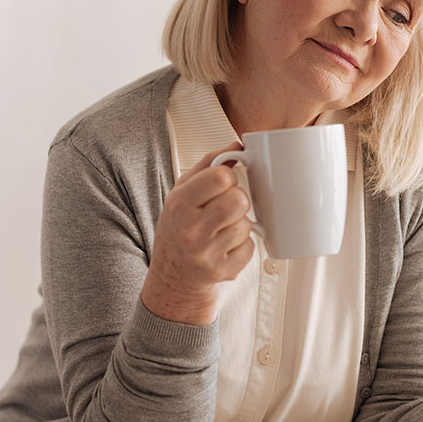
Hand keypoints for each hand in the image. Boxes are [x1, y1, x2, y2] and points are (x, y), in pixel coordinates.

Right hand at [140, 143, 254, 325]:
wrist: (172, 275)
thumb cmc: (179, 228)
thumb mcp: (182, 192)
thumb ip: (209, 165)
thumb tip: (238, 145)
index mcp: (179, 204)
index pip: (221, 176)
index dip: (228, 178)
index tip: (221, 186)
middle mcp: (191, 230)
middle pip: (239, 200)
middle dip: (237, 201)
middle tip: (224, 209)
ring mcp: (206, 254)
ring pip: (246, 224)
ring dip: (239, 224)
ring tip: (222, 230)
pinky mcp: (222, 271)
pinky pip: (250, 248)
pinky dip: (242, 246)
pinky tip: (225, 247)